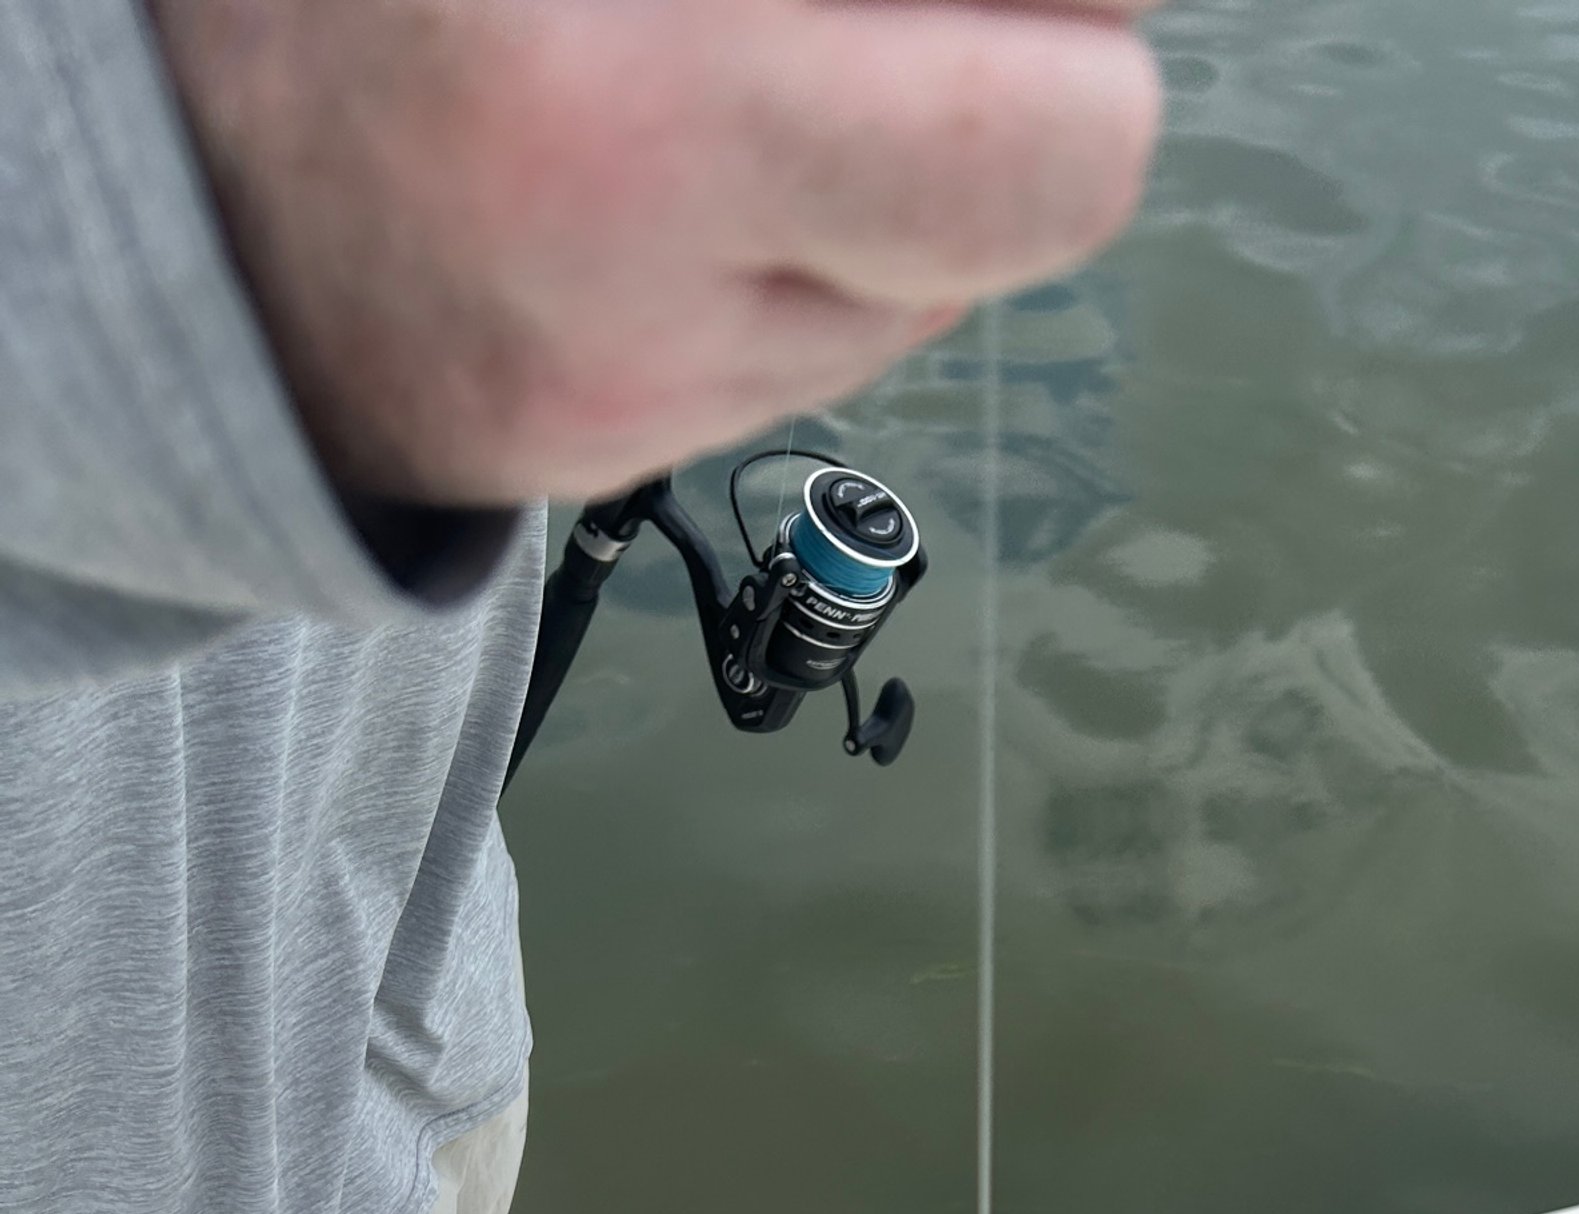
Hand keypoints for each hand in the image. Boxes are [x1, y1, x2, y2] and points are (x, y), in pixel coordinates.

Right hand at [149, 0, 1162, 505]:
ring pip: (929, 295)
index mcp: (634, 111)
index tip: (1041, 0)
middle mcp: (638, 289)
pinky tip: (658, 181)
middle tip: (916, 21)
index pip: (1060, 144)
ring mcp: (624, 404)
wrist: (145, 172)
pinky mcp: (597, 463)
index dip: (1083, 38)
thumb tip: (1092, 4)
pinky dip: (783, 260)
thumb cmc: (381, 2)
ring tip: (717, 92)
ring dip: (884, 181)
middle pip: (1035, 216)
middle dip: (1020, 102)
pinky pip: (807, 352)